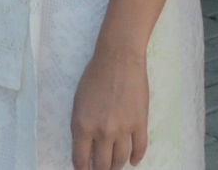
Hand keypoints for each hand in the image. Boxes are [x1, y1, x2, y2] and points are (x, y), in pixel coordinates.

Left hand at [70, 44, 149, 169]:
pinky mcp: (140, 123)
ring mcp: (123, 129)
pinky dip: (136, 158)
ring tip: (114, 166)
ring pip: (121, 159)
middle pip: (102, 165)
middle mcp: (103, 131)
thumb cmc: (94, 76)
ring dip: (117, 166)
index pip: (80, 160)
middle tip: (100, 169)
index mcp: (83, 125)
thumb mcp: (78, 102)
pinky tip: (133, 161)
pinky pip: (140, 148)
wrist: (118, 59)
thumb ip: (80, 126)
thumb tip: (85, 148)